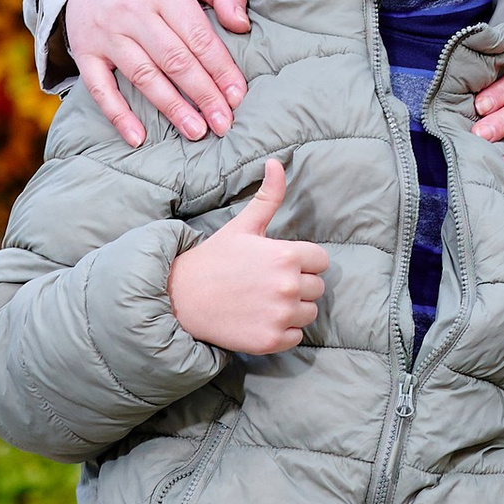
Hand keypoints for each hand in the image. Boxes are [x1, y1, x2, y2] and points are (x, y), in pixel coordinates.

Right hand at [67, 0, 250, 149]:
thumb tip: (242, 25)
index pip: (199, 38)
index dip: (220, 70)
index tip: (238, 97)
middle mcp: (133, 10)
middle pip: (174, 60)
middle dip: (203, 95)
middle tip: (223, 124)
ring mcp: (106, 33)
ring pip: (143, 77)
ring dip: (171, 108)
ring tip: (196, 132)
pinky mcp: (84, 51)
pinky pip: (99, 88)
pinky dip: (118, 114)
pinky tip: (138, 137)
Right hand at [167, 159, 328, 356]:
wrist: (182, 298)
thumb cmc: (215, 259)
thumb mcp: (242, 226)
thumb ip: (268, 197)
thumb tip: (277, 162)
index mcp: (286, 255)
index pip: (321, 261)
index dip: (302, 262)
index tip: (278, 264)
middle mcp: (288, 286)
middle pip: (317, 288)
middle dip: (298, 285)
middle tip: (267, 284)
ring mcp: (280, 315)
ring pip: (308, 312)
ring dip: (292, 309)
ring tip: (263, 301)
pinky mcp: (271, 340)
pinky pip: (296, 337)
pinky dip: (282, 332)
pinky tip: (259, 319)